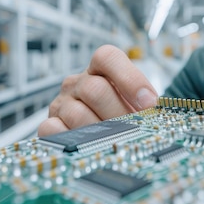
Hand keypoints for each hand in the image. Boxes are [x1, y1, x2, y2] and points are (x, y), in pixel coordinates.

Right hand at [38, 45, 157, 135]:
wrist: (103, 134)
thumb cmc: (122, 115)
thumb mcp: (136, 104)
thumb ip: (144, 103)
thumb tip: (154, 111)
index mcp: (100, 70)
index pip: (107, 57)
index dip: (130, 79)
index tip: (149, 102)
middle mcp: (78, 82)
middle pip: (94, 89)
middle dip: (119, 113)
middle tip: (134, 130)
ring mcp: (61, 102)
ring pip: (77, 113)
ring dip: (100, 132)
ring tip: (116, 142)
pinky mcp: (50, 123)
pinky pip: (53, 129)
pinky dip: (72, 140)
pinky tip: (89, 145)